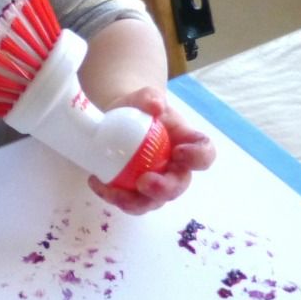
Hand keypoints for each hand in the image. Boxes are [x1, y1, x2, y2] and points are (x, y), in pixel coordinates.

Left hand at [88, 87, 215, 214]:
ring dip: (134, 202)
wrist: (117, 120)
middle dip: (163, 189)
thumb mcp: (144, 98)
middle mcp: (175, 169)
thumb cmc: (139, 110)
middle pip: (178, 187)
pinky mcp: (134, 193)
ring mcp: (155, 185)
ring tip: (113, 192)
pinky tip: (96, 182)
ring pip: (151, 202)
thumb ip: (150, 97)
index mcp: (187, 146)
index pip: (204, 154)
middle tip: (144, 182)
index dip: (197, 158)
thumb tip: (155, 106)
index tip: (179, 152)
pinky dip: (111, 195)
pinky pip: (126, 201)